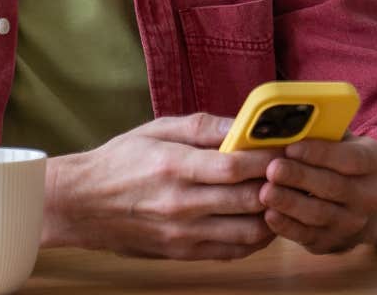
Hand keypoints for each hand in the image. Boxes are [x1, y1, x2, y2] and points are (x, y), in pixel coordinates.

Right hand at [42, 114, 280, 259]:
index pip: (235, 165)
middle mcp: (181, 203)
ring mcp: (182, 233)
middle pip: (248, 200)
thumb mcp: (157, 130)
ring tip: (281, 197)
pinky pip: (232, 251)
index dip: (269, 158)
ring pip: (247, 232)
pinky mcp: (183, 252)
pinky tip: (261, 220)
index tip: (288, 147)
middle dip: (278, 186)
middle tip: (295, 172)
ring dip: (273, 215)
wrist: (81, 204)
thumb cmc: (121, 161)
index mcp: (174, 166)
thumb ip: (204, 128)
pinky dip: (255, 238)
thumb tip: (244, 123)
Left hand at [258, 134, 376, 253]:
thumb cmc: (341, 163)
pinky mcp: (334, 242)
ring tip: (265, 191)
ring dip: (290, 203)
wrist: (361, 204)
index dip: (320, 153)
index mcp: (376, 162)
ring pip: (319, 213)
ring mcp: (354, 222)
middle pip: (333, 186)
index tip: (292, 147)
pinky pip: (308, 235)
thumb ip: (322, 131)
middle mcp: (371, 195)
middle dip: (300, 177)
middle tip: (273, 169)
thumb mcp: (343, 142)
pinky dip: (287, 226)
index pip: (351, 158)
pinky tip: (269, 215)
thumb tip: (288, 122)